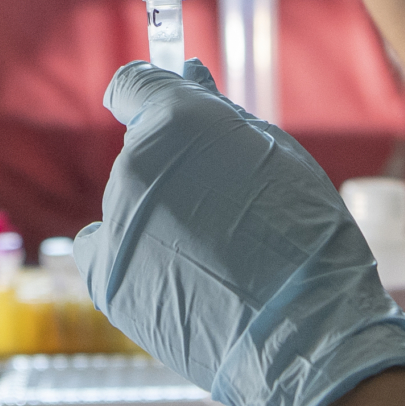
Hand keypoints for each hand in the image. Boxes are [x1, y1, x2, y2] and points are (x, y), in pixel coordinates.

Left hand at [74, 58, 404, 405]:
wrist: (302, 330)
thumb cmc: (303, 235)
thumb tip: (187, 75)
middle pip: (141, 152)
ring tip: (214, 255)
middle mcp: (135, 165)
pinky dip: (127, 252)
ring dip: (159, 215)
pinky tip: (169, 271)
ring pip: (129, 202)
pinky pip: (101, 246)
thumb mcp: (275, 153)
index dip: (153, 97)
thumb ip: (218, 113)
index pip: (134, 86)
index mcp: (177, 122)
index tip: (169, 112)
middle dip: (174, 169)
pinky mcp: (104, 276)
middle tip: (226, 208)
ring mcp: (115, 223)